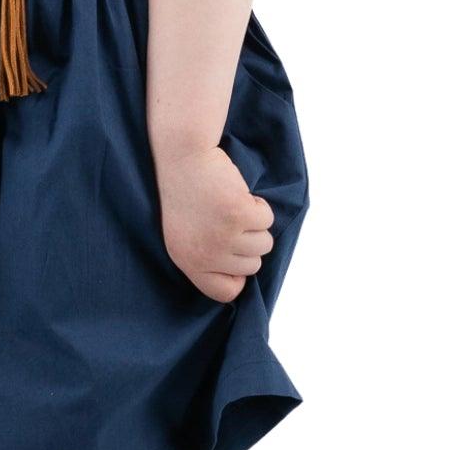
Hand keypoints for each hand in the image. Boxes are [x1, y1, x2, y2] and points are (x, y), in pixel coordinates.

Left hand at [154, 143, 275, 303]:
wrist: (182, 157)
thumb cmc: (184, 193)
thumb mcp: (182, 235)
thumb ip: (206, 257)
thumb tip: (242, 276)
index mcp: (188, 262)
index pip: (225, 292)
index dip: (237, 276)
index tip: (236, 258)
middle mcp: (206, 254)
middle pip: (252, 265)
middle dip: (248, 242)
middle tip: (229, 220)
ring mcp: (224, 235)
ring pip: (264, 243)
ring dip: (255, 223)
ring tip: (232, 206)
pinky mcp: (240, 214)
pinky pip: (267, 219)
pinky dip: (259, 205)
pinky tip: (237, 194)